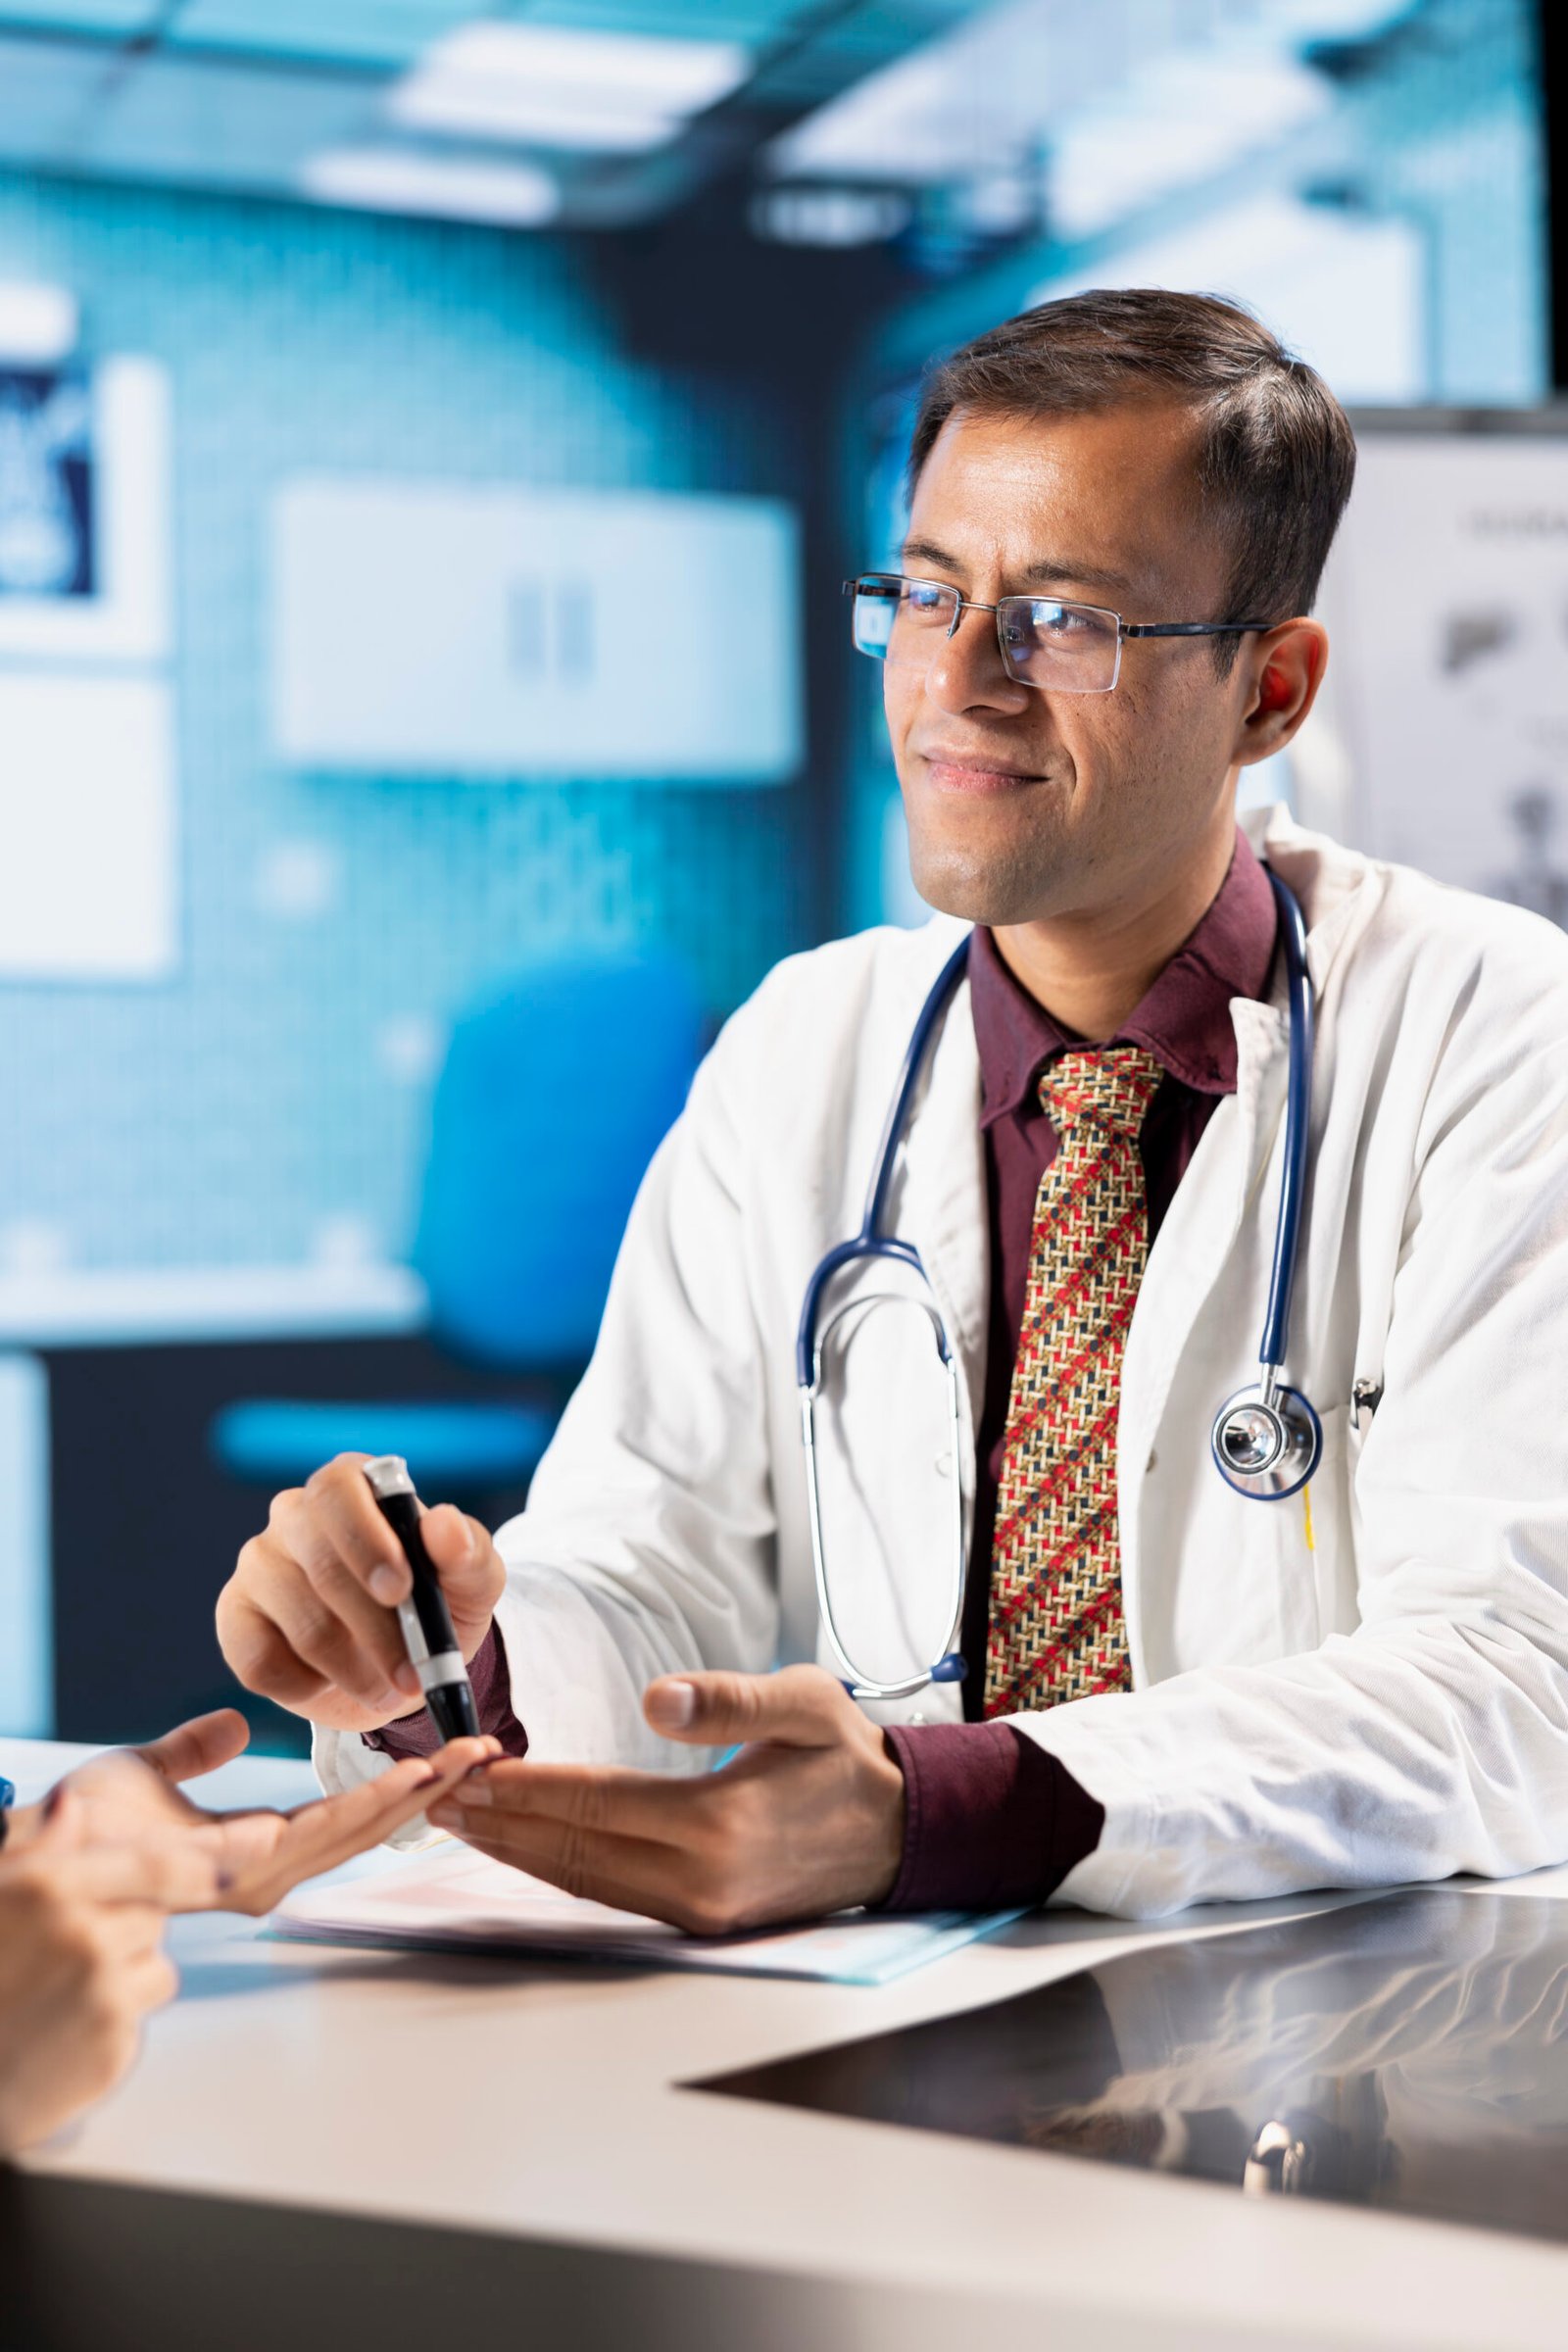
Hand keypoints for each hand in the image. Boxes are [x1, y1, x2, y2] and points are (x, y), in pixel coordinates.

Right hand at [0, 1792, 211, 2155]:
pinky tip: (73, 2017)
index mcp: (52, 1885)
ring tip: (67, 1984)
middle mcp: (82, 1935)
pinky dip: (122, 2009)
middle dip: (132, 1918)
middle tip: (79, 1942)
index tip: (266, 1839)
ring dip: (127, 1967)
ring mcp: (101, 1991)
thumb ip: (49, 1843)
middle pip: (156, 1911)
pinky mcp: (113, 2041)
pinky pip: (145, 2003)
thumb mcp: (7, 1889)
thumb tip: (72, 1804)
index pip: (156, 1861)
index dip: (207, 1856)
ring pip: (155, 1959)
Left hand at [17, 1708, 501, 1914]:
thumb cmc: (79, 1831)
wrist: (45, 1859)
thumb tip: (230, 1727)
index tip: (436, 1757)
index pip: (338, 1816)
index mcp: (248, 1850)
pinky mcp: (251, 1868)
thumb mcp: (150, 1773)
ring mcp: (263, 1874)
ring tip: (467, 1758)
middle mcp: (265, 1870)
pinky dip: (378, 1802)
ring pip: (360, 1828)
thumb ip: (193, 1750)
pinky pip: (329, 1830)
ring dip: (418, 1792)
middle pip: (367, 1825)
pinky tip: (416, 1777)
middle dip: (428, 1789)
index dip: (391, 1788)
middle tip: (481, 1755)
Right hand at [215, 1452, 504, 1731]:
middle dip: (375, 1628)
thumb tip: (444, 1525)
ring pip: (301, 1622)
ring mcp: (259, 1565)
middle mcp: (294, 1515)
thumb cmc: (436, 1605)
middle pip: (321, 1564)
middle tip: (412, 1674)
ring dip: (356, 1669)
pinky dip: (308, 1688)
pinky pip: (261, 1662)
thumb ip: (467, 1552)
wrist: (404, 1664)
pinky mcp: (235, 1619)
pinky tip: (337, 1684)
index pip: (338, 1490)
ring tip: (392, 1689)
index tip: (401, 1590)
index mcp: (351, 1485)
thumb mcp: (471, 1581)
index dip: (365, 1540)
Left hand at [426, 1665, 905, 1933]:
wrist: (900, 1831)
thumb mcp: (803, 1702)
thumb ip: (728, 1699)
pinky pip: (610, 1893)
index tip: (472, 1763)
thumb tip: (659, 1698)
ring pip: (584, 1880)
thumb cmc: (848, 1757)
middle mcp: (700, 1879)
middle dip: (500, 1820)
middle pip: (574, 1849)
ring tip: (464, 1820)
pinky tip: (527, 1847)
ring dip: (518, 1849)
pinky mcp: (701, 1921)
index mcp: (719, 1823)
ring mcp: (699, 1909)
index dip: (527, 1784)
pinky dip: (559, 1868)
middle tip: (437, 1793)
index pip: (594, 1803)